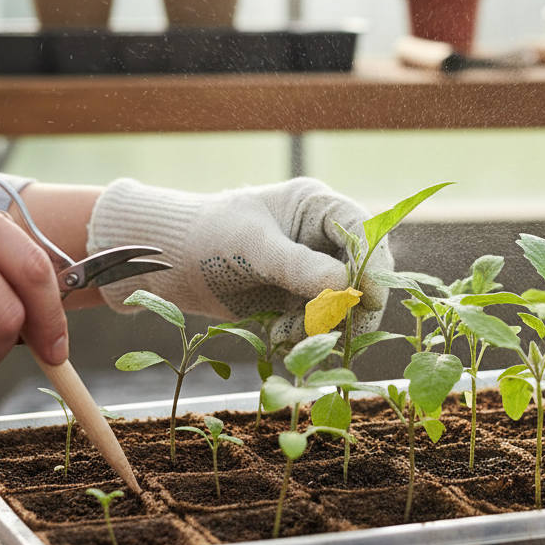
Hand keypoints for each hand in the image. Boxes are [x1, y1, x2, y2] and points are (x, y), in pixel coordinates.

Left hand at [87, 177, 392, 340]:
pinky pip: (317, 323)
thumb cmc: (208, 236)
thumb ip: (297, 265)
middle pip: (362, 273)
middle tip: (330, 329)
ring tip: (285, 333)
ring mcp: (312, 271)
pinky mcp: (297, 300)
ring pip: (341, 305)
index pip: (363, 231)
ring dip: (321, 325)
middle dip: (348, 304)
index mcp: (318, 207)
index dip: (374, 264)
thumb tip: (344, 286)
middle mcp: (322, 239)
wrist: (170, 262)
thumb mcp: (252, 247)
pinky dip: (302, 335)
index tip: (371, 297)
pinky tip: (276, 336)